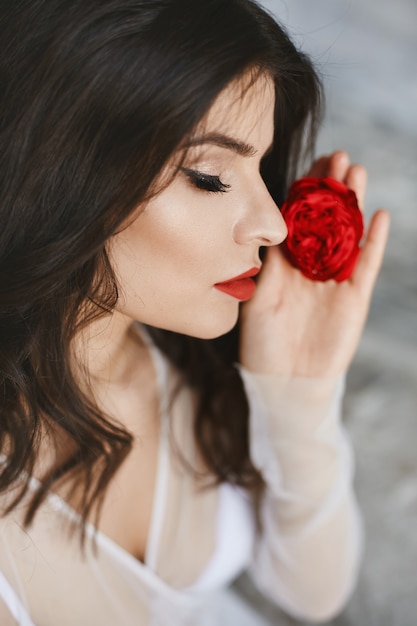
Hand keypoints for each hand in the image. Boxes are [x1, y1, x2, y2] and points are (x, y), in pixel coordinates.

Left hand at [239, 151, 389, 377]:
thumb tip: (264, 226)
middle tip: (338, 156)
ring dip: (355, 204)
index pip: (300, 217)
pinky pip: (366, 265)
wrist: (284, 380)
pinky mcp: (354, 298)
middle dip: (333, 188)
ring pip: (349, 234)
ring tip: (357, 173)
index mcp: (287, 262)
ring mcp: (335, 280)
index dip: (306, 190)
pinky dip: (374, 242)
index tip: (311, 162)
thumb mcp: (257, 296)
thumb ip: (266, 262)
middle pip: (328, 218)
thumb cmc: (263, 341)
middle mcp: (314, 265)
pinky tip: (379, 215)